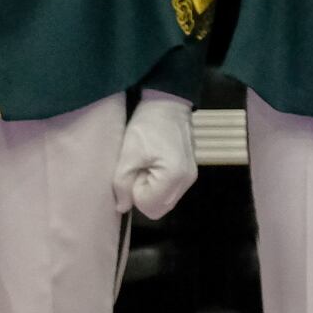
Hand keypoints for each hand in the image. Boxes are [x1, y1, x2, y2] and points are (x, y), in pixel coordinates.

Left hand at [114, 92, 197, 219]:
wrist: (166, 104)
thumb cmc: (146, 126)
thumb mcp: (128, 154)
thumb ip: (122, 184)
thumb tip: (122, 207)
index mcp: (173, 177)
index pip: (149, 207)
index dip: (135, 193)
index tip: (134, 171)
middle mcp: (186, 181)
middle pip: (159, 209)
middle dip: (144, 195)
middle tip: (139, 170)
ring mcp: (191, 176)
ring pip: (165, 201)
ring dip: (152, 190)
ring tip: (146, 166)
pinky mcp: (190, 171)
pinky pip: (171, 190)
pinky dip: (160, 184)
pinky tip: (155, 165)